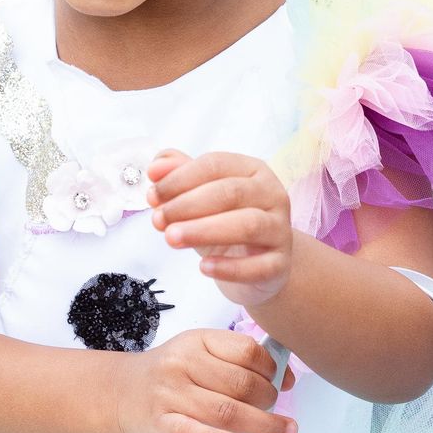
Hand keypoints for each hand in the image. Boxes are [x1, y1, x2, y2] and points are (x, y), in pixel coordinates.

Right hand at [116, 328, 295, 432]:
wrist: (120, 393)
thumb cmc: (170, 375)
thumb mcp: (199, 353)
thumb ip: (237, 362)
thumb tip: (285, 377)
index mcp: (198, 341)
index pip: (247, 352)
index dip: (273, 369)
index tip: (283, 382)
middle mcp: (183, 364)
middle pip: (242, 384)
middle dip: (269, 399)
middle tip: (273, 409)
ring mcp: (171, 394)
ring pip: (226, 411)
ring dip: (262, 424)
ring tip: (282, 431)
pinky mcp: (161, 423)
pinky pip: (193, 432)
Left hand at [148, 147, 293, 309]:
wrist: (258, 264)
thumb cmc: (226, 223)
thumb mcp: (201, 198)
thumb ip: (180, 177)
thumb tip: (156, 167)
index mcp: (253, 170)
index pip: (215, 164)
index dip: (180, 178)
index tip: (152, 194)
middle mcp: (272, 195)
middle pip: (230, 193)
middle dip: (188, 204)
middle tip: (158, 219)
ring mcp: (280, 230)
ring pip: (248, 225)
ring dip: (204, 230)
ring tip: (171, 238)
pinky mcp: (280, 264)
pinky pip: (258, 266)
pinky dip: (229, 267)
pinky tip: (203, 268)